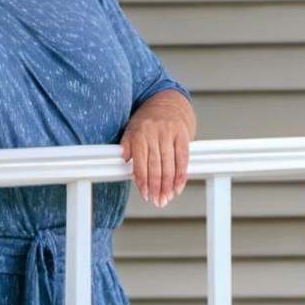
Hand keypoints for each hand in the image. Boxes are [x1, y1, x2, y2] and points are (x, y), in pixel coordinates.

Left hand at [119, 92, 193, 207]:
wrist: (167, 102)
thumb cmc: (147, 120)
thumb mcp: (131, 128)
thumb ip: (127, 145)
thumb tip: (121, 160)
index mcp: (139, 134)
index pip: (140, 162)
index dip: (143, 180)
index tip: (144, 194)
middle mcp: (155, 134)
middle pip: (156, 166)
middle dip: (157, 186)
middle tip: (157, 201)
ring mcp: (170, 134)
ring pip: (170, 165)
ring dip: (169, 185)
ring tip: (166, 198)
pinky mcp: (182, 136)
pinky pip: (183, 159)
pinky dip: (181, 175)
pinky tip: (178, 187)